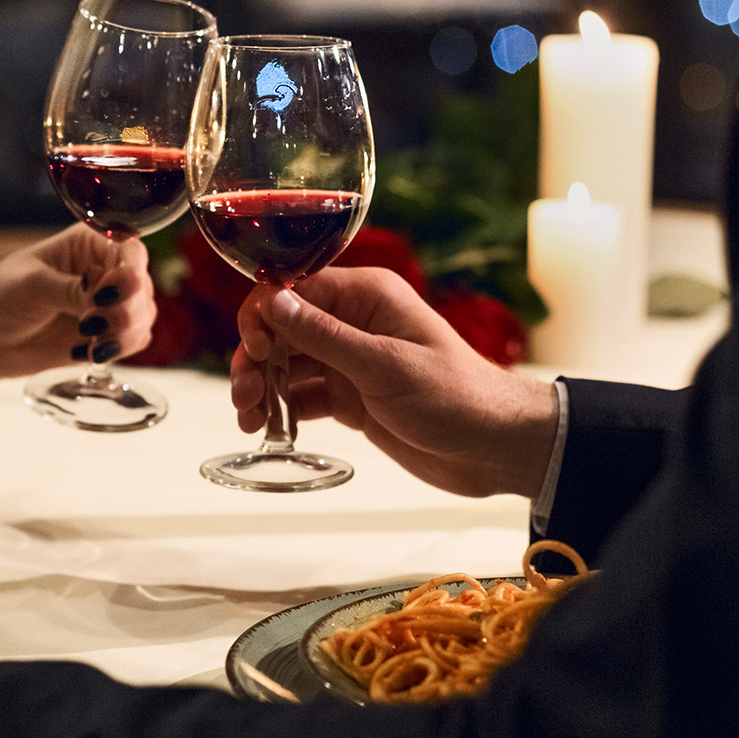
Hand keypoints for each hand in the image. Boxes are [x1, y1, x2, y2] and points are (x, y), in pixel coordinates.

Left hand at [0, 224, 155, 375]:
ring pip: (143, 316)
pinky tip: (87, 352)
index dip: (130, 274)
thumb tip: (106, 293)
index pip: (129, 251)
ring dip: (124, 333)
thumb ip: (71, 289)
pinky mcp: (105, 334)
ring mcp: (107, 304)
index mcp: (87, 243)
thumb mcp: (30, 285)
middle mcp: (104, 269)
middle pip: (142, 286)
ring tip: (90, 342)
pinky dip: (119, 349)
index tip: (111, 295)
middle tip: (91, 324)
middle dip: (125, 309)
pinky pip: (134, 340)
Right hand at [232, 266, 557, 497]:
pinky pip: (304, 396)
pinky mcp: (352, 397)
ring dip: (263, 388)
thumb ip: (323, 335)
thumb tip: (272, 303)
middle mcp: (354, 322)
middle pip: (282, 330)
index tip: (255, 351)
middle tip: (245, 396)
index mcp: (365, 296)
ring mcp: (351, 361)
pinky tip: (269, 428)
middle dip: (256, 360)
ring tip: (249, 418)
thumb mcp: (383, 365)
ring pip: (288, 365)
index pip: (293, 290)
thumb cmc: (455, 396)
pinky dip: (282, 410)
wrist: (493, 447)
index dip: (263, 317)